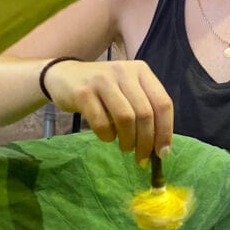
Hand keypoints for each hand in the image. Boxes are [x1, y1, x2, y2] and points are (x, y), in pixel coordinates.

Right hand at [42, 59, 172, 163]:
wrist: (64, 76)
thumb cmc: (103, 90)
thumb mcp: (128, 91)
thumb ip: (145, 111)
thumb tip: (161, 148)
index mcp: (141, 71)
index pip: (163, 103)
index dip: (165, 131)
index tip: (162, 153)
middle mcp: (124, 71)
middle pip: (145, 114)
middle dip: (146, 142)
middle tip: (141, 158)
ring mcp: (103, 80)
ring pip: (126, 119)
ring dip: (128, 141)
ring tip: (125, 147)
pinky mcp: (83, 93)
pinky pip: (102, 123)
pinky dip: (108, 137)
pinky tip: (107, 137)